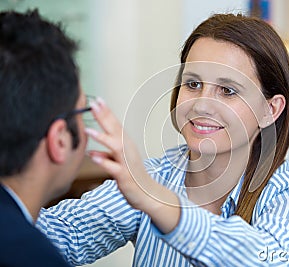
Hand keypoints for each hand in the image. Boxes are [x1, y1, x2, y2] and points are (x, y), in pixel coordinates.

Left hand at [85, 98, 179, 232]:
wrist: (147, 194)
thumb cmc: (133, 177)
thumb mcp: (117, 164)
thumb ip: (105, 156)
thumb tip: (91, 152)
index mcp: (126, 145)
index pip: (115, 125)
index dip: (106, 112)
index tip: (97, 100)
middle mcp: (128, 150)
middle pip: (116, 130)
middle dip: (105, 117)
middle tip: (94, 104)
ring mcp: (127, 163)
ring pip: (116, 147)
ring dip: (103, 137)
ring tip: (88, 130)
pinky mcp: (125, 177)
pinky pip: (114, 168)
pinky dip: (104, 161)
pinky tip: (93, 156)